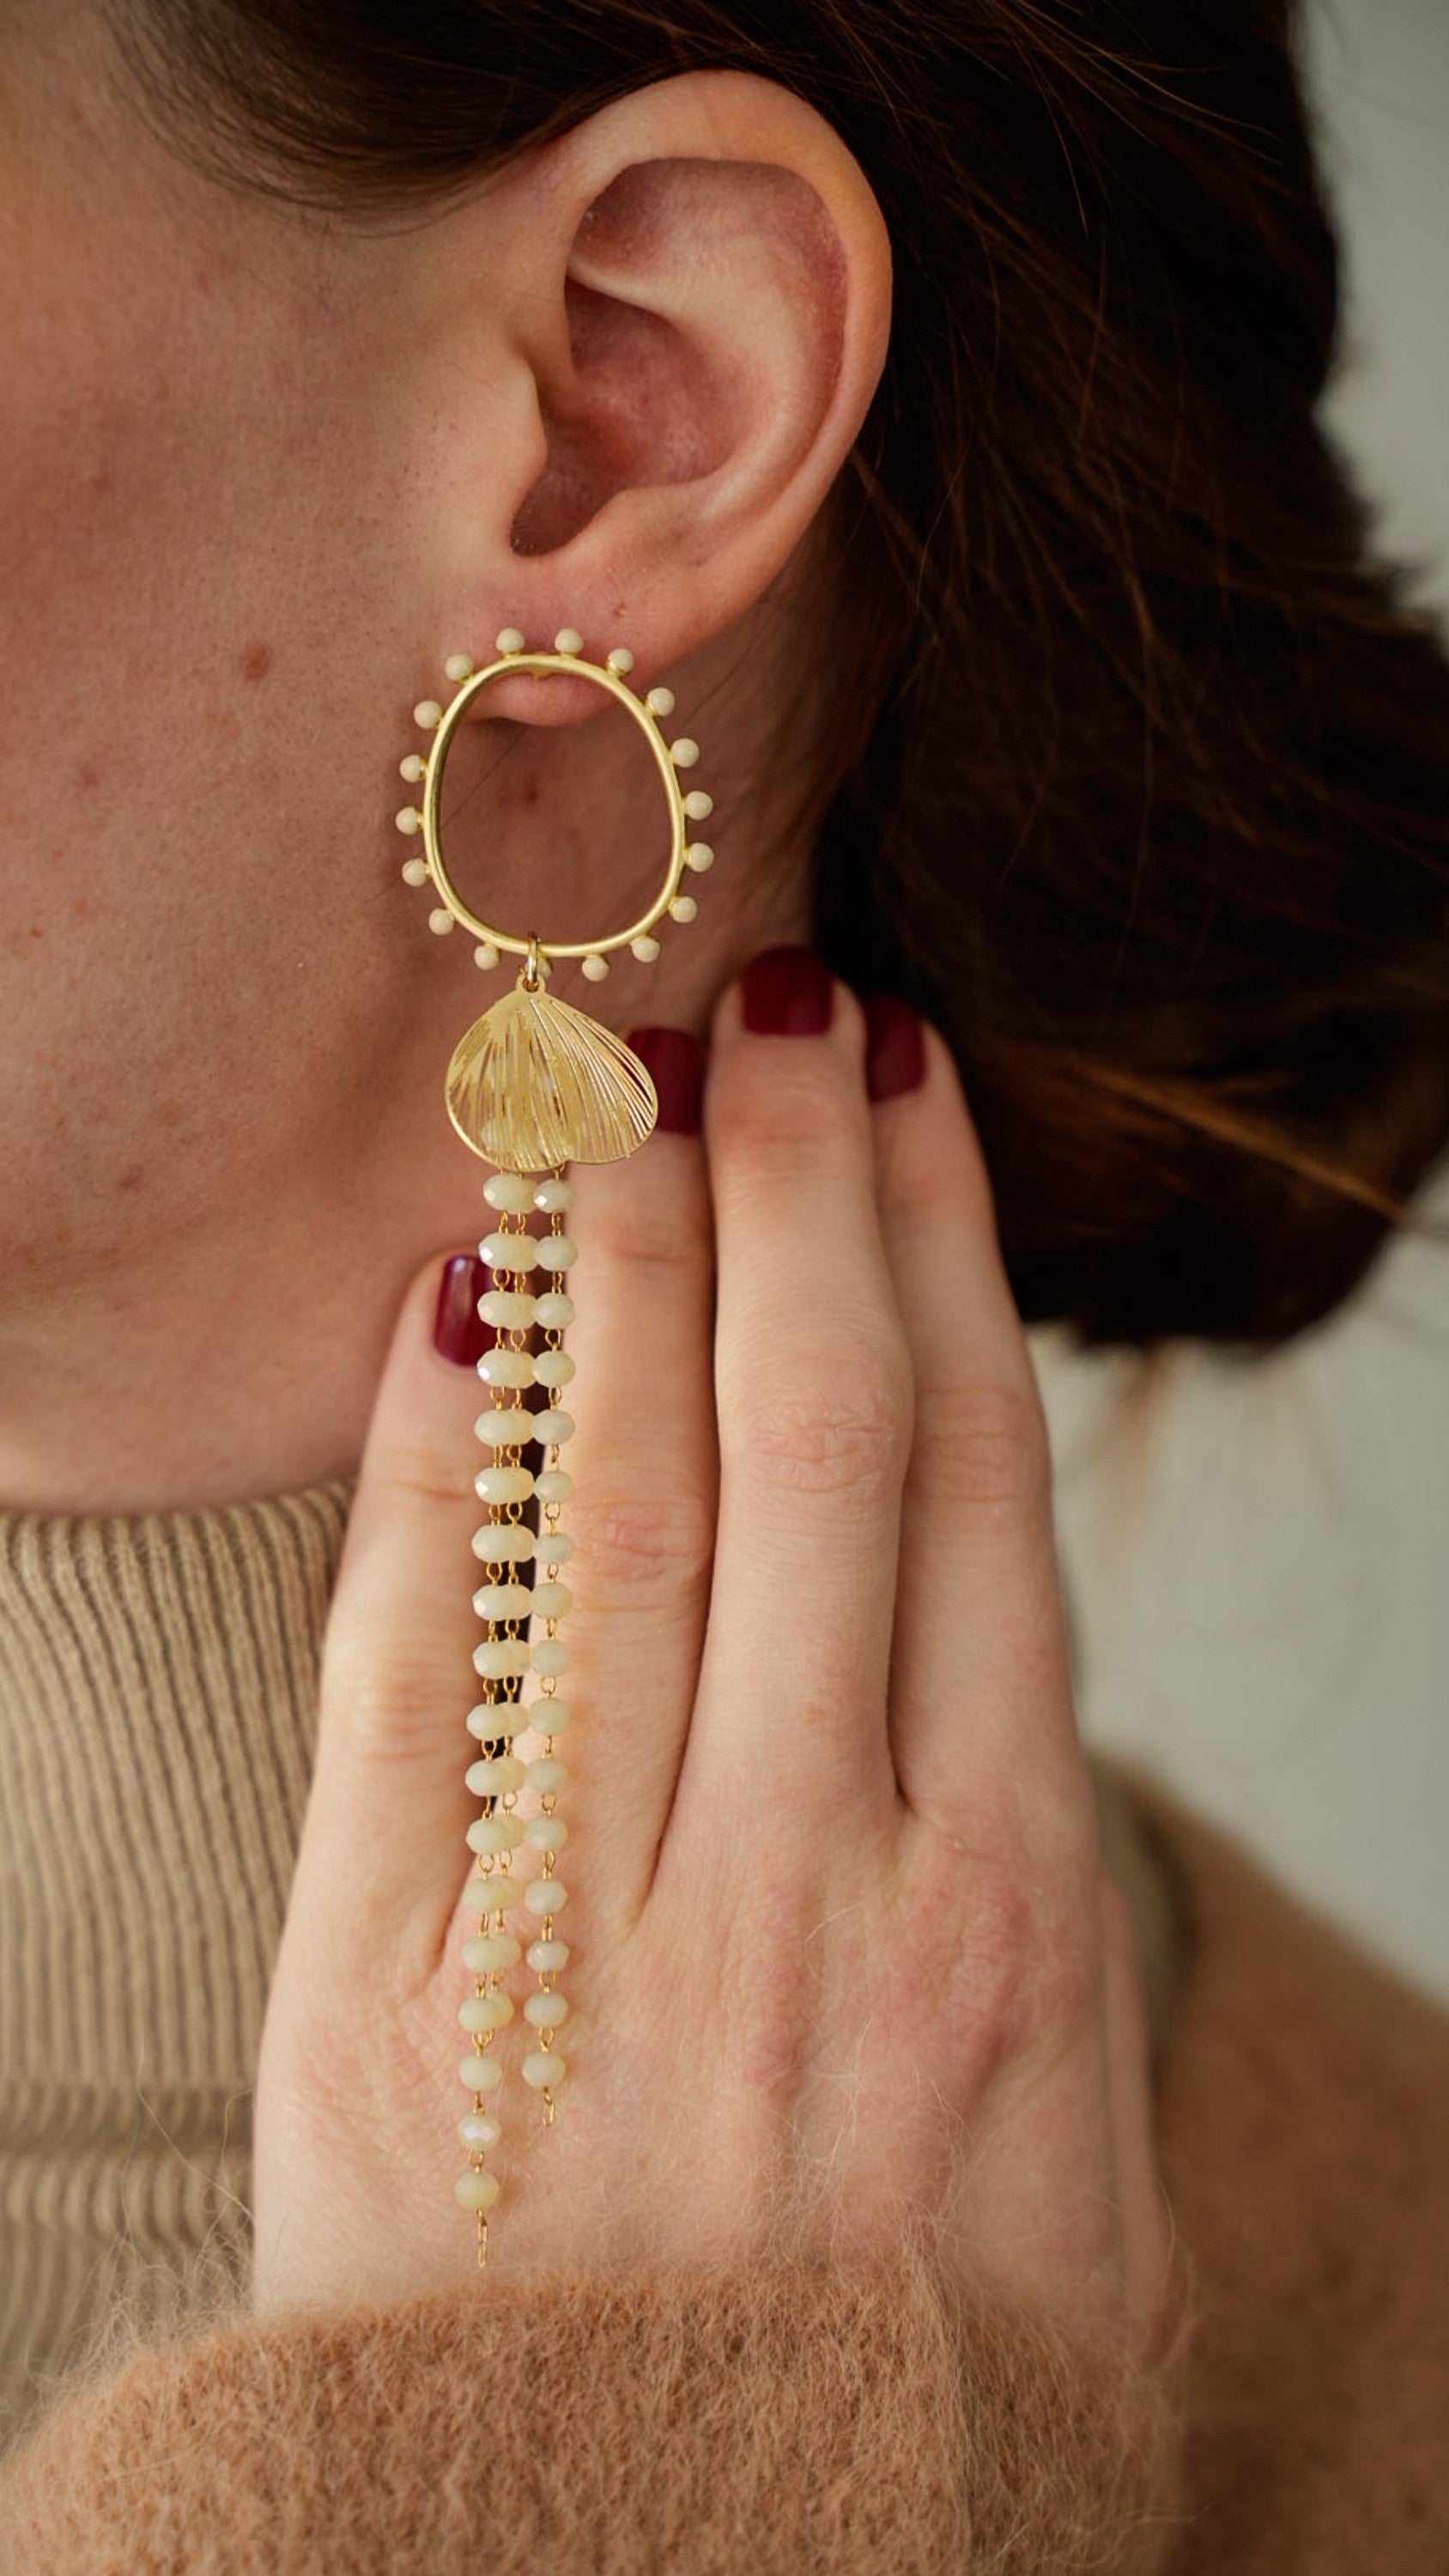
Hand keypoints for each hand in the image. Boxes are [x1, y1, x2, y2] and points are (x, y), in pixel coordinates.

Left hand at [252, 952, 1172, 2367]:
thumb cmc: (893, 2450)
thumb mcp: (1077, 2215)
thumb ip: (1041, 1947)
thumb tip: (993, 1721)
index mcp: (1002, 1939)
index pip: (967, 1504)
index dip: (936, 1267)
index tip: (903, 1097)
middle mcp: (813, 1900)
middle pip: (811, 1455)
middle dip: (797, 1197)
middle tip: (773, 1000)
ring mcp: (587, 1944)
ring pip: (619, 1517)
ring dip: (620, 1273)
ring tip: (613, 1088)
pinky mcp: (383, 2005)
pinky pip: (411, 1680)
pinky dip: (427, 1478)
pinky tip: (445, 1311)